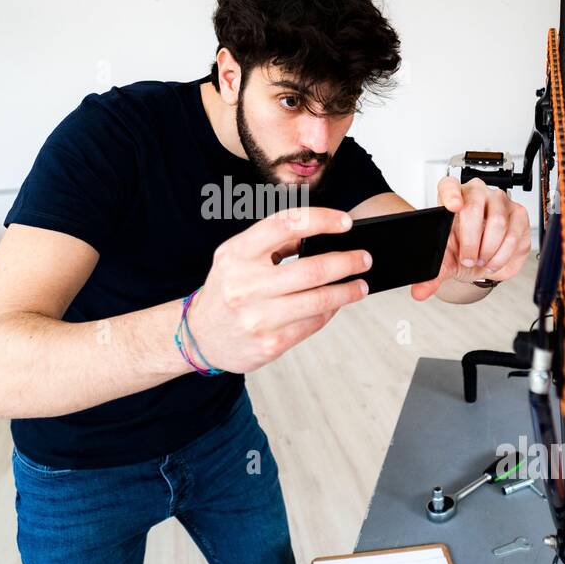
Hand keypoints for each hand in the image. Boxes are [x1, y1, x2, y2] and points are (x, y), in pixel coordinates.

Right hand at [186, 207, 371, 373]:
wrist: (201, 335)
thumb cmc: (226, 289)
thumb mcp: (237, 256)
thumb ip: (273, 243)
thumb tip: (323, 234)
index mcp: (237, 254)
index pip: (285, 224)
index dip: (321, 220)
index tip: (346, 223)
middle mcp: (245, 284)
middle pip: (311, 269)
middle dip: (347, 262)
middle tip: (364, 258)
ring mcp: (258, 317)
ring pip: (318, 301)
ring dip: (347, 291)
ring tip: (361, 285)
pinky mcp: (269, 344)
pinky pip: (312, 324)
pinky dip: (330, 312)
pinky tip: (337, 304)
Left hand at [411, 177, 530, 300]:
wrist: (482, 260)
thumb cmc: (462, 250)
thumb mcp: (445, 263)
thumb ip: (431, 276)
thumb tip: (419, 292)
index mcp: (452, 197)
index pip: (449, 185)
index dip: (451, 194)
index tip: (452, 207)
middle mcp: (477, 194)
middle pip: (474, 208)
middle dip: (471, 241)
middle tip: (468, 259)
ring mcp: (500, 201)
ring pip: (497, 223)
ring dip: (488, 250)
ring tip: (481, 261)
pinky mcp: (519, 214)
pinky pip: (513, 234)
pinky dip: (502, 254)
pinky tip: (494, 261)